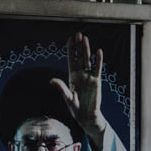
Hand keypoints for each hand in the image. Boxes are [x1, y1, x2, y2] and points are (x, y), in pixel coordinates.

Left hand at [50, 32, 105, 150]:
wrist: (87, 116)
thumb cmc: (76, 108)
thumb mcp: (67, 97)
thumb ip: (61, 88)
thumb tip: (52, 80)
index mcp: (72, 77)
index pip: (71, 60)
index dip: (70, 50)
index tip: (70, 39)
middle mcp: (81, 74)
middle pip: (80, 57)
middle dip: (78, 46)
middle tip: (78, 34)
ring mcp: (89, 77)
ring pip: (88, 60)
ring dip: (87, 50)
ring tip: (85, 39)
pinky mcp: (97, 81)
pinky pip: (98, 68)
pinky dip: (98, 60)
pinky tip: (98, 51)